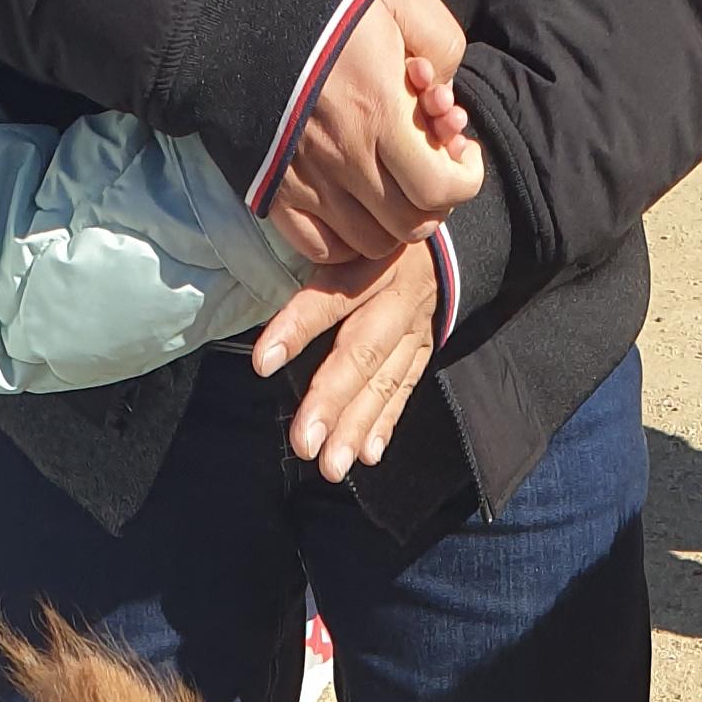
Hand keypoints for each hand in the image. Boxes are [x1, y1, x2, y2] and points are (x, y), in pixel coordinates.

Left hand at [253, 241, 441, 478]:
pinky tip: (367, 454)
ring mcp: (414, 329)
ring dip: (357, 426)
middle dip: (332, 400)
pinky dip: (385, 423)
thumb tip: (267, 312)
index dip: (297, 328)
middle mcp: (395, 299)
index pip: (328, 298)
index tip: (263, 363)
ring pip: (385, 382)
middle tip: (305, 443)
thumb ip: (314, 262)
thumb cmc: (369, 239)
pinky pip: (403, 390)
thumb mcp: (347, 235)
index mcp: (368, 263)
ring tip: (332, 465)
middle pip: (362, 353)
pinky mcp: (423, 351)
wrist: (438, 241)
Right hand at [266, 0, 485, 262]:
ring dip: (393, 222)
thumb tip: (444, 99)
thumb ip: (443, 47)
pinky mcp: (274, 190)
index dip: (465, 179)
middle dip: (435, 201)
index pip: (439, 190)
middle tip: (431, 167)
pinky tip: (353, 206)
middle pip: (409, 224)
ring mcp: (306, 181)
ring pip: (370, 242)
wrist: (239, 1)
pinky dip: (346, 240)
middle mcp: (344, 159)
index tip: (461, 150)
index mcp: (379, 113)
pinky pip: (319, 247)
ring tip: (393, 184)